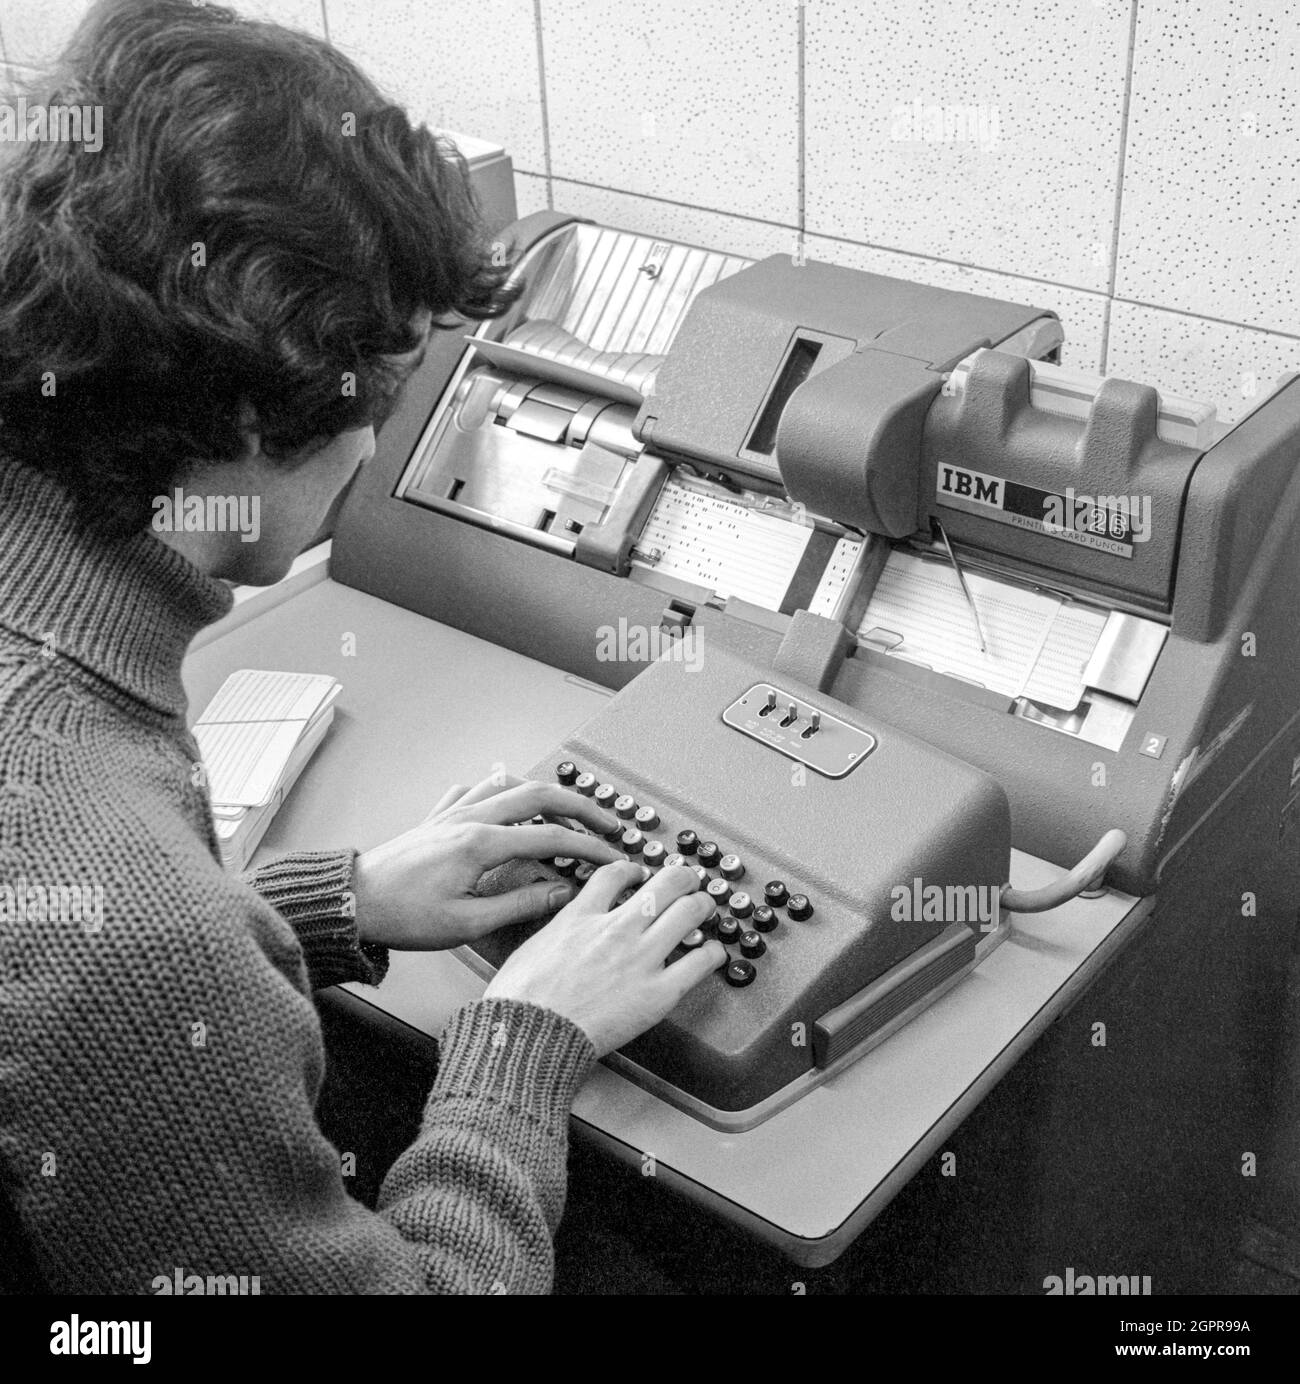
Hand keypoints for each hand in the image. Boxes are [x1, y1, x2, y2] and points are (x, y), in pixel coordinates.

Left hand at [352, 774, 624, 950]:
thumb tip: (562, 893)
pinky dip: (498, 789)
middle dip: (581, 805)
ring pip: (509, 783)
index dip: (590, 847)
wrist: (353, 902)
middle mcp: (470, 818)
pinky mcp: (438, 818)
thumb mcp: (468, 923)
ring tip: (565, 810)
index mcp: (481, 843)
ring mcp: (453, 812)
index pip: (552, 836)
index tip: (612, 857)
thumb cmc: (402, 916)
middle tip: (606, 822)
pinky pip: (474, 788)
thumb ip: (521, 904)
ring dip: (544, 793)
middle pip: (539, 794)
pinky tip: (504, 799)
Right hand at [484, 861, 725, 1055]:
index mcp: (581, 916)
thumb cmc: (519, 1003)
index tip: (640, 872)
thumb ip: (556, 931)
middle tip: (687, 883)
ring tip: (705, 909)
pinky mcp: (658, 992)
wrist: (528, 1035)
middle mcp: (616, 928)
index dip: (634, 868)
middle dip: (682, 878)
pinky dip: (713, 953)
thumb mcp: (530, 947)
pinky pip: (701, 961)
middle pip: (666, 882)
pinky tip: (712, 954)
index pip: (616, 873)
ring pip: (690, 911)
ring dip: (703, 906)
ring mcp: (641, 958)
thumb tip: (563, 930)